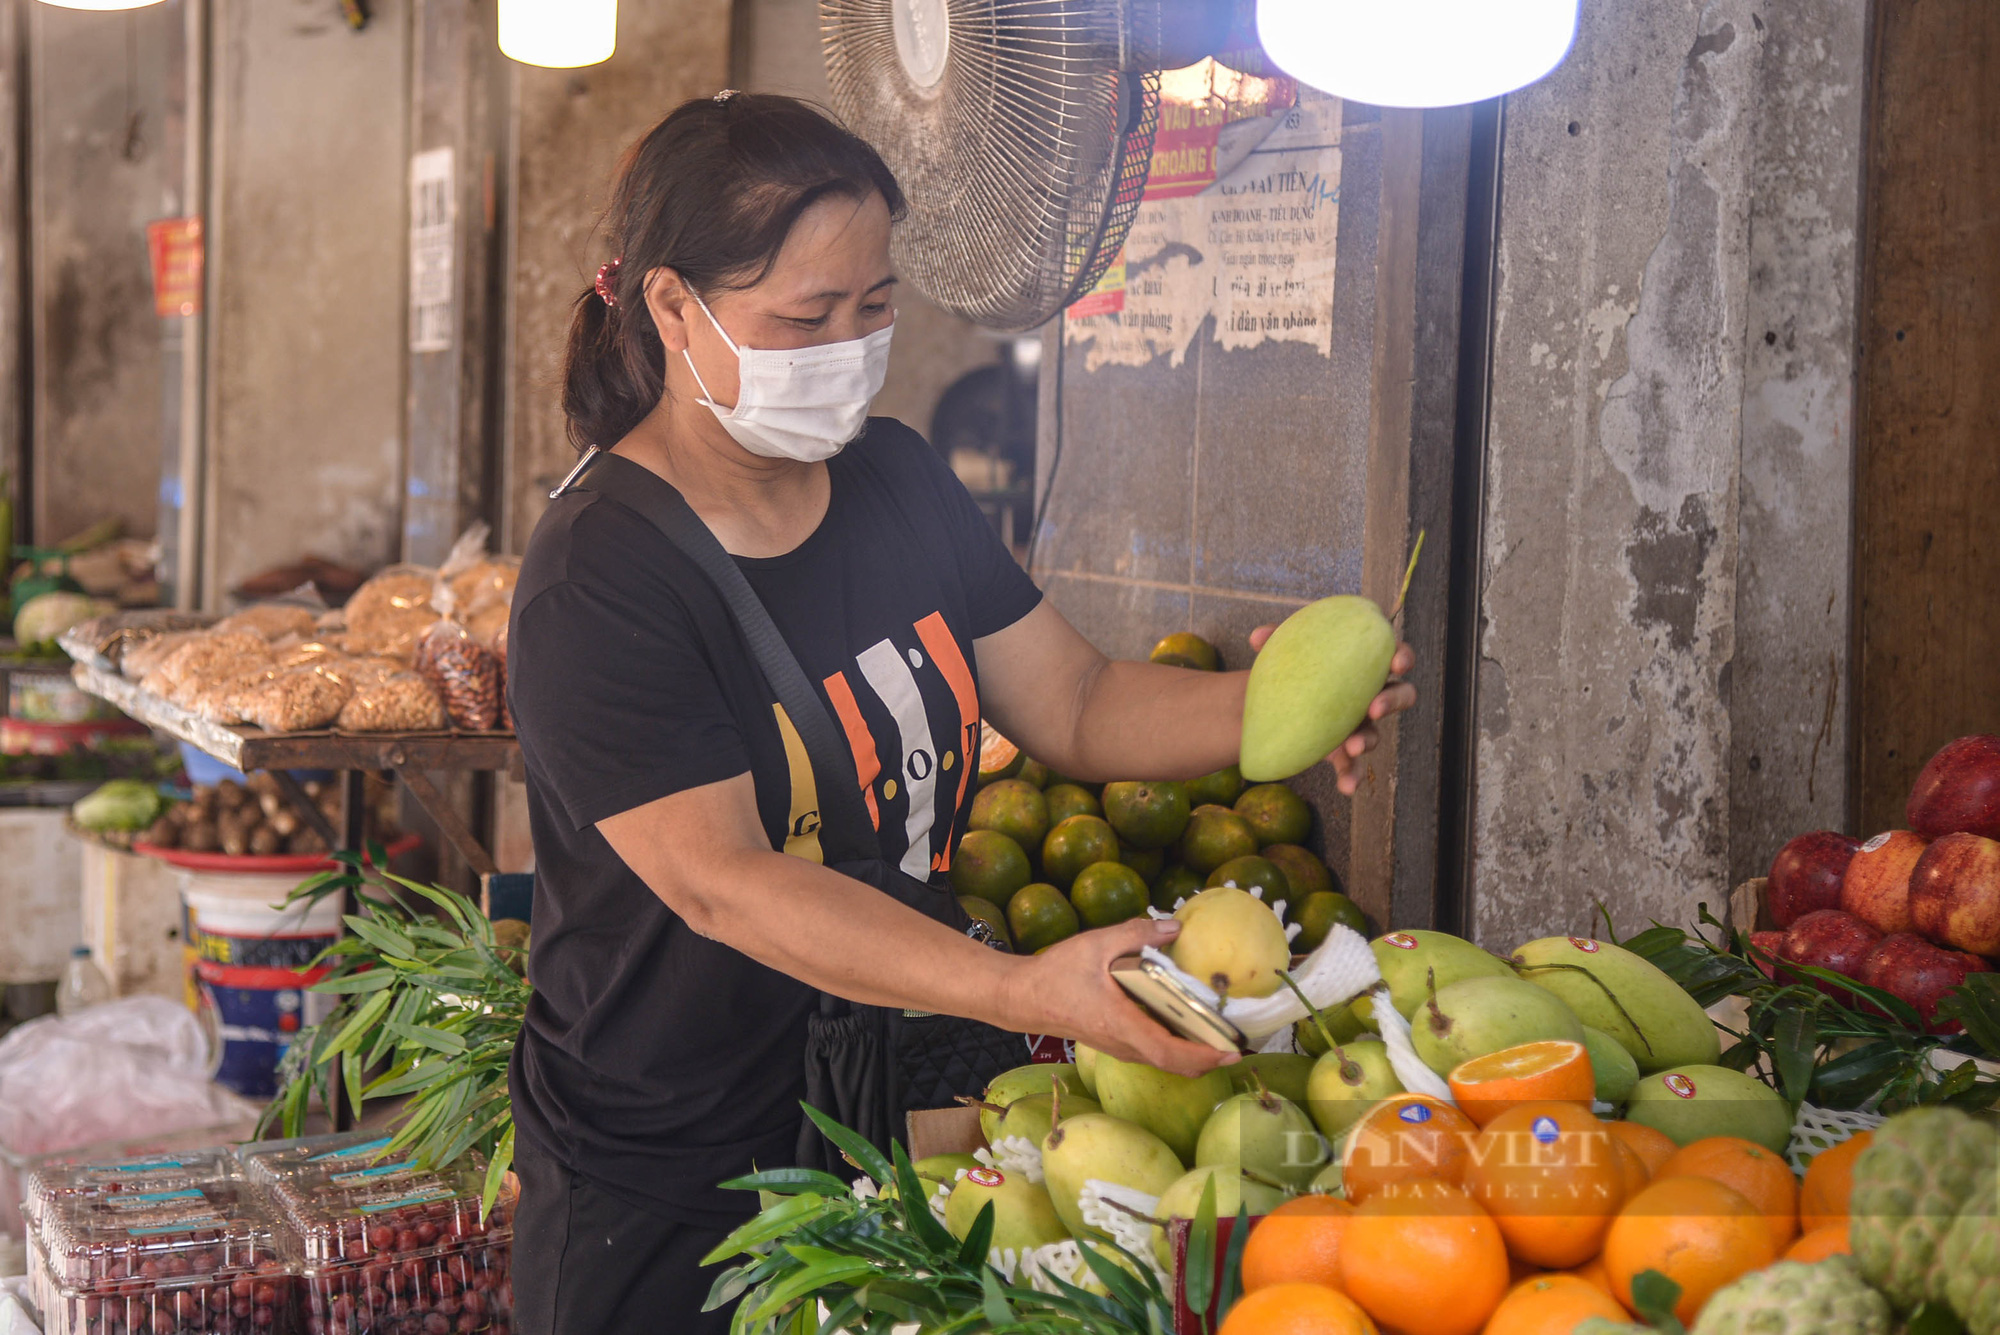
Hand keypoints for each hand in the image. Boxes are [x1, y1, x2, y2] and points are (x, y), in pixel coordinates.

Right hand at [998, 916, 1234, 1077]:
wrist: (1024, 998)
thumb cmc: (1057, 973)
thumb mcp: (1096, 944)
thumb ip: (1137, 932)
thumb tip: (1176, 927)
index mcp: (1122, 1024)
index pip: (1171, 1053)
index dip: (1205, 1056)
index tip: (1232, 1051)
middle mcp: (1125, 1044)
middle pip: (1176, 1065)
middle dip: (1211, 1058)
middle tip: (1240, 1041)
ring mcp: (1120, 1048)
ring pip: (1166, 1061)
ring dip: (1196, 1053)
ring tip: (1222, 1030)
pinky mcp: (1117, 1043)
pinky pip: (1155, 1052)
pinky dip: (1179, 1046)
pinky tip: (1189, 1021)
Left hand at [1248, 626, 1416, 795]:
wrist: (1274, 699)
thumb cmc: (1292, 665)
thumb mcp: (1286, 648)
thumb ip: (1275, 639)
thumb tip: (1257, 637)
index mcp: (1363, 663)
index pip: (1394, 655)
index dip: (1402, 657)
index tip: (1397, 662)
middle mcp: (1368, 694)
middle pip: (1399, 695)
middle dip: (1394, 701)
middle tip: (1375, 708)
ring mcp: (1357, 724)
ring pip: (1375, 733)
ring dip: (1368, 739)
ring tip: (1354, 746)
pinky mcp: (1341, 750)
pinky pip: (1351, 765)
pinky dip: (1351, 776)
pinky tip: (1347, 787)